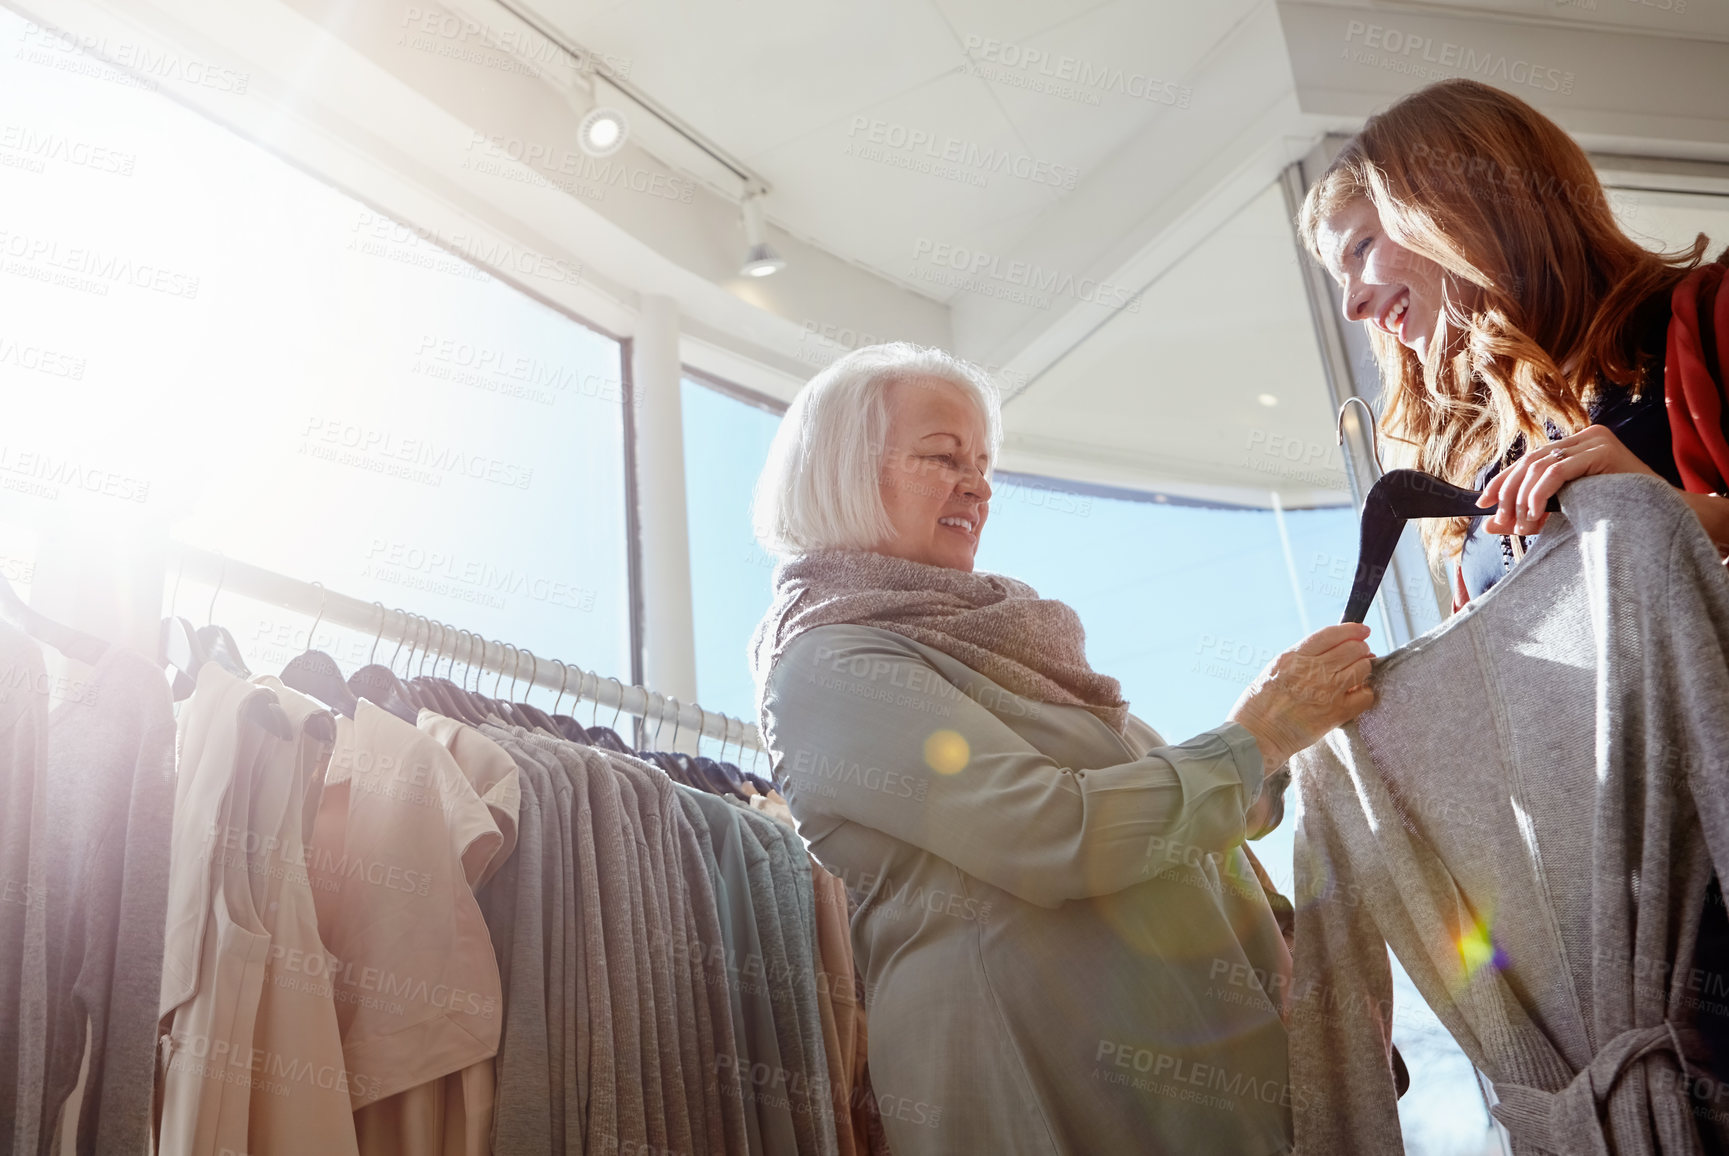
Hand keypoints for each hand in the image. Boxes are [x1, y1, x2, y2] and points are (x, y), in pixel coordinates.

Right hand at [1228, 624, 1374, 769]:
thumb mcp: (1274, 669)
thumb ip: (1300, 657)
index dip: (1352, 629)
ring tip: (1358, 673)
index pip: (1331, 634)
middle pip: (1352, 648)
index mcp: (1293, 657)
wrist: (1255, 735)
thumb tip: (1330, 649)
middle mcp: (1312, 671)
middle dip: (1361, 648)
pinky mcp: (1335, 713)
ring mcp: (1326, 691)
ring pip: (1362, 668)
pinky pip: (1366, 696)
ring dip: (1364, 668)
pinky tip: (1357, 694)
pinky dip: (1366, 693)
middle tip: (1361, 653)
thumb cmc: (1259, 704)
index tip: (1362, 630)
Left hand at [1476, 425, 1656, 536]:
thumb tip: (1490, 524)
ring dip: (1522, 500)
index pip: (1529, 461)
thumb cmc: (1617, 515)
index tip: (1482, 505)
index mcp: (1576, 446)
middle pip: (1529, 462)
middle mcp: (1584, 437)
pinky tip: (1534, 515)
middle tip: (1500, 522)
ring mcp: (1594, 441)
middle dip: (1508, 494)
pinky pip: (1557, 471)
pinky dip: (1538, 494)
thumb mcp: (1566, 510)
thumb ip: (1531, 513)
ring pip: (1539, 467)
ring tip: (1523, 527)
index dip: (1502, 482)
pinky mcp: (1602, 451)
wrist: (1665, 516)